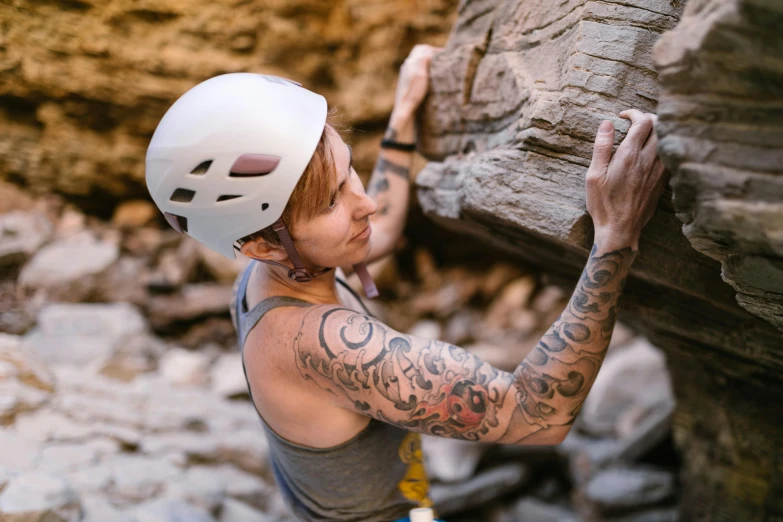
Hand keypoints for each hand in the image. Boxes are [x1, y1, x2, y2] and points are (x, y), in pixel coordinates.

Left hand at [391, 44, 442, 120]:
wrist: (404, 109)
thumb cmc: (413, 92)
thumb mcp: (421, 74)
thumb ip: (424, 59)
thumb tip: (430, 52)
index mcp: (410, 62)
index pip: (422, 48)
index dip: (434, 49)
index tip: (444, 54)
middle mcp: (406, 65)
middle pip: (419, 52)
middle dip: (430, 53)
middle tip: (441, 58)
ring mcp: (405, 74)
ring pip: (417, 61)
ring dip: (427, 61)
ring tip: (436, 66)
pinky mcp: (406, 82)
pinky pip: (415, 69)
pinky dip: (423, 68)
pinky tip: (429, 76)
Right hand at [586, 110, 668, 249]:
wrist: (621, 229)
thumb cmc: (603, 204)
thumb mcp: (594, 176)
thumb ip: (601, 147)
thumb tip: (606, 123)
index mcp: (629, 156)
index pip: (642, 121)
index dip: (633, 112)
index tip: (622, 116)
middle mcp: (648, 160)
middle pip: (660, 125)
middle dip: (647, 117)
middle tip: (633, 122)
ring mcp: (659, 170)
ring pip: (667, 139)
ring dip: (656, 131)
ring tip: (641, 135)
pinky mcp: (663, 180)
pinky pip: (668, 154)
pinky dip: (661, 146)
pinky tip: (648, 152)